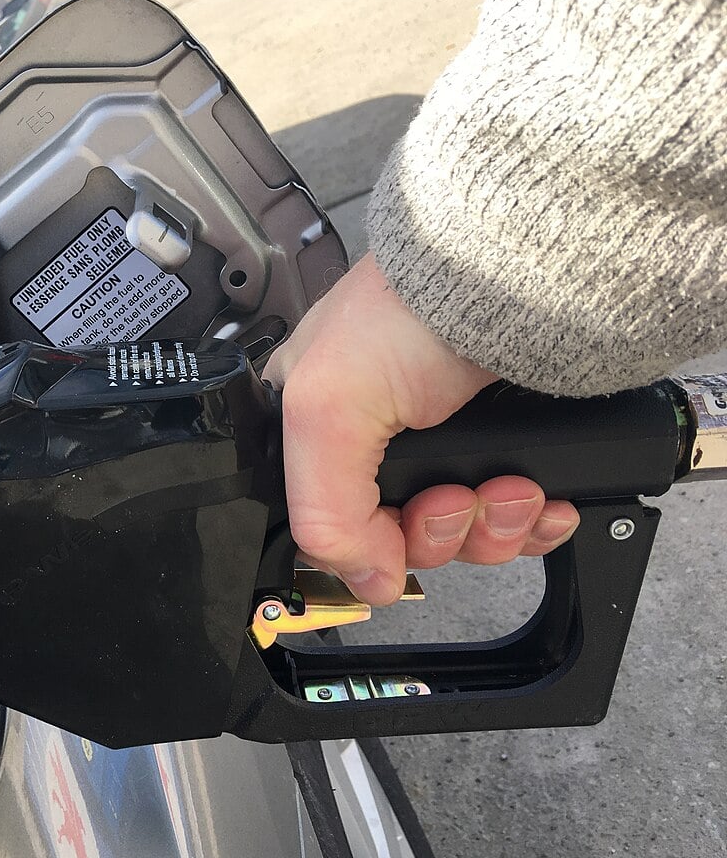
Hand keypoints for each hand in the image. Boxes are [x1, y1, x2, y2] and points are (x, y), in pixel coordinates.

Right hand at [263, 254, 578, 605]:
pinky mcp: (506, 448)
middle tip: (456, 497)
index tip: (394, 538)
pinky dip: (532, 522)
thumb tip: (366, 581)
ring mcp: (449, 447)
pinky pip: (518, 520)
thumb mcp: (327, 411)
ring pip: (466, 537)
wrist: (510, 275)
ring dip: (492, 528)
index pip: (332, 527)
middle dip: (440, 532)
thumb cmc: (406, 311)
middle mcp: (380, 444)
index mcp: (317, 434)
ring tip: (508, 489)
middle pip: (405, 540)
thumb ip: (325, 512)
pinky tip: (540, 501)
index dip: (368, 546)